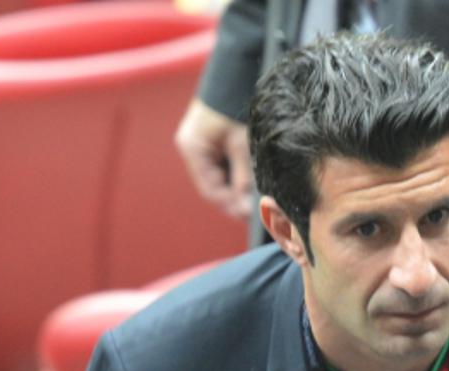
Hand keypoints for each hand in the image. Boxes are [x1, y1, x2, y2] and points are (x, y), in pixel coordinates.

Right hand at [174, 98, 255, 217]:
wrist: (232, 78)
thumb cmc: (235, 108)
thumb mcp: (241, 145)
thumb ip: (243, 176)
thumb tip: (245, 206)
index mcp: (193, 150)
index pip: (210, 189)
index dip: (230, 205)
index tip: (249, 215)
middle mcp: (192, 150)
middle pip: (213, 186)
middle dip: (233, 200)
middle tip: (255, 212)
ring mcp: (199, 147)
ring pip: (219, 179)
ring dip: (235, 190)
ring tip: (255, 200)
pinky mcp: (209, 144)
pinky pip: (222, 168)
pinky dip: (235, 177)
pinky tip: (250, 184)